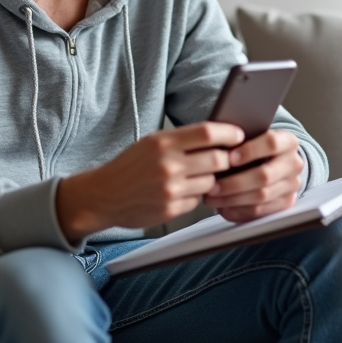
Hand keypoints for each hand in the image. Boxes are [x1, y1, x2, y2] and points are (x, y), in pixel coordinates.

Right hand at [55, 123, 243, 241]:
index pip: (208, 133)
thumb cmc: (130, 166)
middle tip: (226, 159)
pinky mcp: (171, 209)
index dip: (229, 133)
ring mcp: (170, 189)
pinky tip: (181, 192)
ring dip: (210, 180)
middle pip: (218, 159)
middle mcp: (168, 165)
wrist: (102, 196)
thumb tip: (217, 136)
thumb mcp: (151, 143)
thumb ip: (181, 139)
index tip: (239, 135)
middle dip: (226, 160)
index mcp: (163, 142)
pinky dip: (195, 197)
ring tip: (197, 176)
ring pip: (211, 182)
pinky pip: (198, 201)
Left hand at [203, 129, 303, 222]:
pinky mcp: (285, 203)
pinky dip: (238, 209)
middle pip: (265, 175)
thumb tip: (216, 148)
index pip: (272, 143)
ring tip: (212, 196)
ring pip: (261, 196)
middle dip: (235, 182)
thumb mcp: (251, 138)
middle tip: (213, 185)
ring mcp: (292, 185)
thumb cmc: (254, 148)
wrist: (272, 162)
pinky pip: (260, 211)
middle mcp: (294, 164)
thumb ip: (239, 141)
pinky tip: (222, 206)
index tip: (229, 158)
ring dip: (232, 198)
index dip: (249, 151)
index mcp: (288, 141)